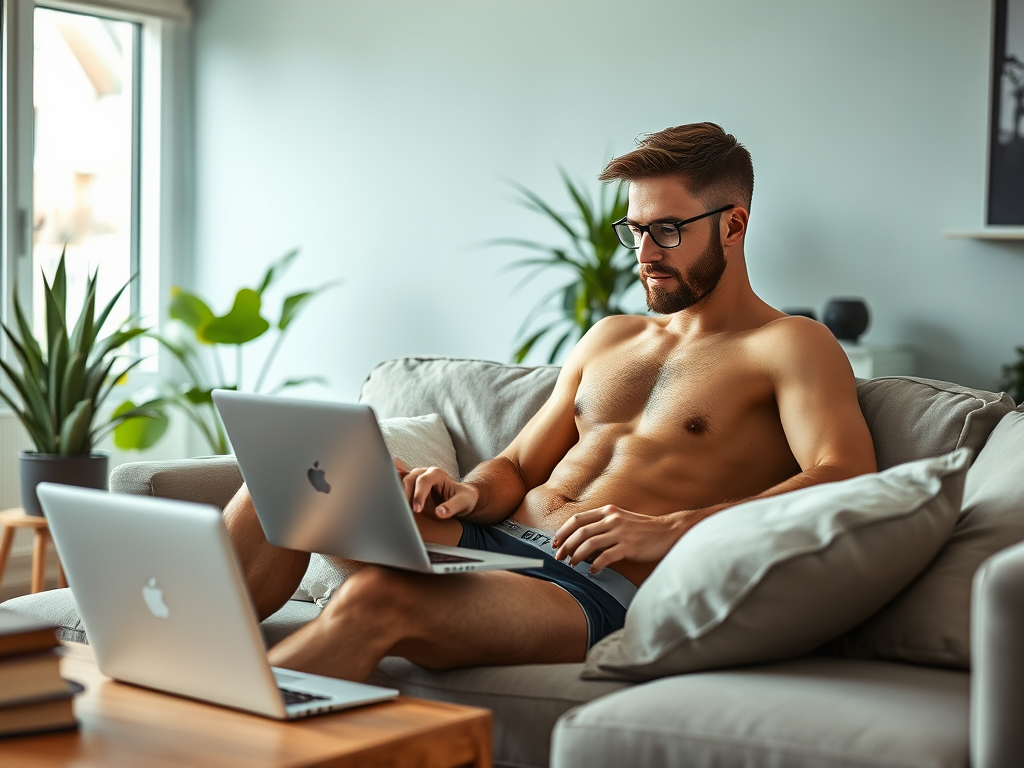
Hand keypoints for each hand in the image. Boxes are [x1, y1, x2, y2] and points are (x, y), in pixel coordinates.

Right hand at [400, 464, 478, 519]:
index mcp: (437, 473)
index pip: (423, 481)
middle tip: (405, 513)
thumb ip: (452, 507)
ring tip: (399, 512)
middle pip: (409, 479)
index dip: (418, 495)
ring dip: (398, 496)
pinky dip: (394, 492)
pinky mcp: (411, 487)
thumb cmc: (463, 498)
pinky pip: (399, 486)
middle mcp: (424, 473)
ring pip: (401, 482)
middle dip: (405, 496)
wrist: (460, 498)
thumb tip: (439, 512)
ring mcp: (415, 478)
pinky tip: (391, 503)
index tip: (416, 510)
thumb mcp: (463, 502)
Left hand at [552, 505, 681, 573]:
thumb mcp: (621, 520)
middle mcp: (612, 519)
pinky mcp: (629, 547)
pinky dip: (595, 565)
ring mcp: (620, 532)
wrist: (669, 531)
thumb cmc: (644, 528)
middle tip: (559, 557)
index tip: (555, 543)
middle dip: (565, 546)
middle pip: (580, 532)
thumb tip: (581, 542)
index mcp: (608, 511)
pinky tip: (592, 571)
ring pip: (589, 544)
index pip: (577, 519)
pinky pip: (606, 557)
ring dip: (576, 556)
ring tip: (572, 565)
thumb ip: (602, 526)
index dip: (562, 531)